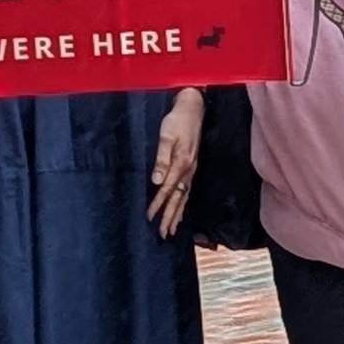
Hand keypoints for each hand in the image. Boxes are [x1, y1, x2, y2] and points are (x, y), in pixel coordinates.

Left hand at [151, 90, 204, 234]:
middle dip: (170, 217)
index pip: (167, 190)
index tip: (149, 218)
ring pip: (184, 197)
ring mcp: (191, 170)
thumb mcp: (166, 136)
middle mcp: (188, 170)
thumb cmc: (177, 121)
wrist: (194, 109)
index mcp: (181, 164)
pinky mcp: (191, 167)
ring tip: (172, 229)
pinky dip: (183, 203)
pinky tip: (180, 209)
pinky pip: (187, 190)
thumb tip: (156, 181)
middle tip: (163, 234)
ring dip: (177, 214)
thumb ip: (161, 159)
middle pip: (178, 199)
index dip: (157, 204)